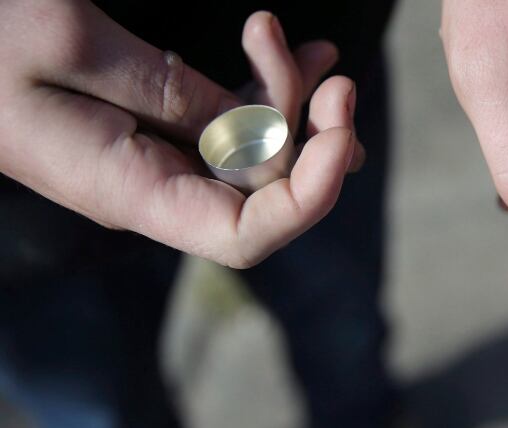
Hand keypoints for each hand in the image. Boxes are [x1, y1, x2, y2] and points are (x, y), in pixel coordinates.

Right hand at [0, 1, 362, 268]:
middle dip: (310, 130)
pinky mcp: (154, 130)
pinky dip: (264, 91)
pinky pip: (226, 125)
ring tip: (312, 52)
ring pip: (255, 155)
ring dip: (295, 106)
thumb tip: (255, 133)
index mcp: (129, 189)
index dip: (310, 197)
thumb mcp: (72, 47)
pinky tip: (279, 49)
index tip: (340, 128)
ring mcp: (156, 161)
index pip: (246, 237)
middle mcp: (152, 188)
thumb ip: (172, 95)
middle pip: (265, 190)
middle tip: (324, 64)